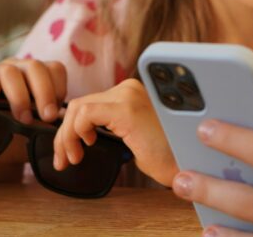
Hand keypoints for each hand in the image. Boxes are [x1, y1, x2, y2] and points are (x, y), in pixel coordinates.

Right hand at [0, 57, 66, 123]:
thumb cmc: (20, 133)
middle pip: (35, 67)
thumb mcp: (39, 125)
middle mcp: (17, 68)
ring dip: (19, 94)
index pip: (55, 68)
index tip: (57, 112)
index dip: (59, 87)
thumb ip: (52, 118)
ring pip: (8, 70)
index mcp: (38, 75)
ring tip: (23, 118)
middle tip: (47, 117)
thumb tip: (66, 118)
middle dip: (44, 92)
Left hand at [53, 78, 176, 185]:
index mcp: (133, 92)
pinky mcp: (126, 109)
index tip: (71, 150)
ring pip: (77, 108)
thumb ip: (112, 127)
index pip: (90, 103)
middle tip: (64, 159)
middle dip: (65, 133)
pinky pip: (84, 114)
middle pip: (80, 104)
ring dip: (66, 136)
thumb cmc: (166, 155)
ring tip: (71, 158)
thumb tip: (81, 132)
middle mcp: (131, 88)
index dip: (72, 127)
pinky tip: (81, 149)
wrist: (188, 164)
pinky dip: (73, 133)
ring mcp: (129, 96)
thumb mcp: (133, 136)